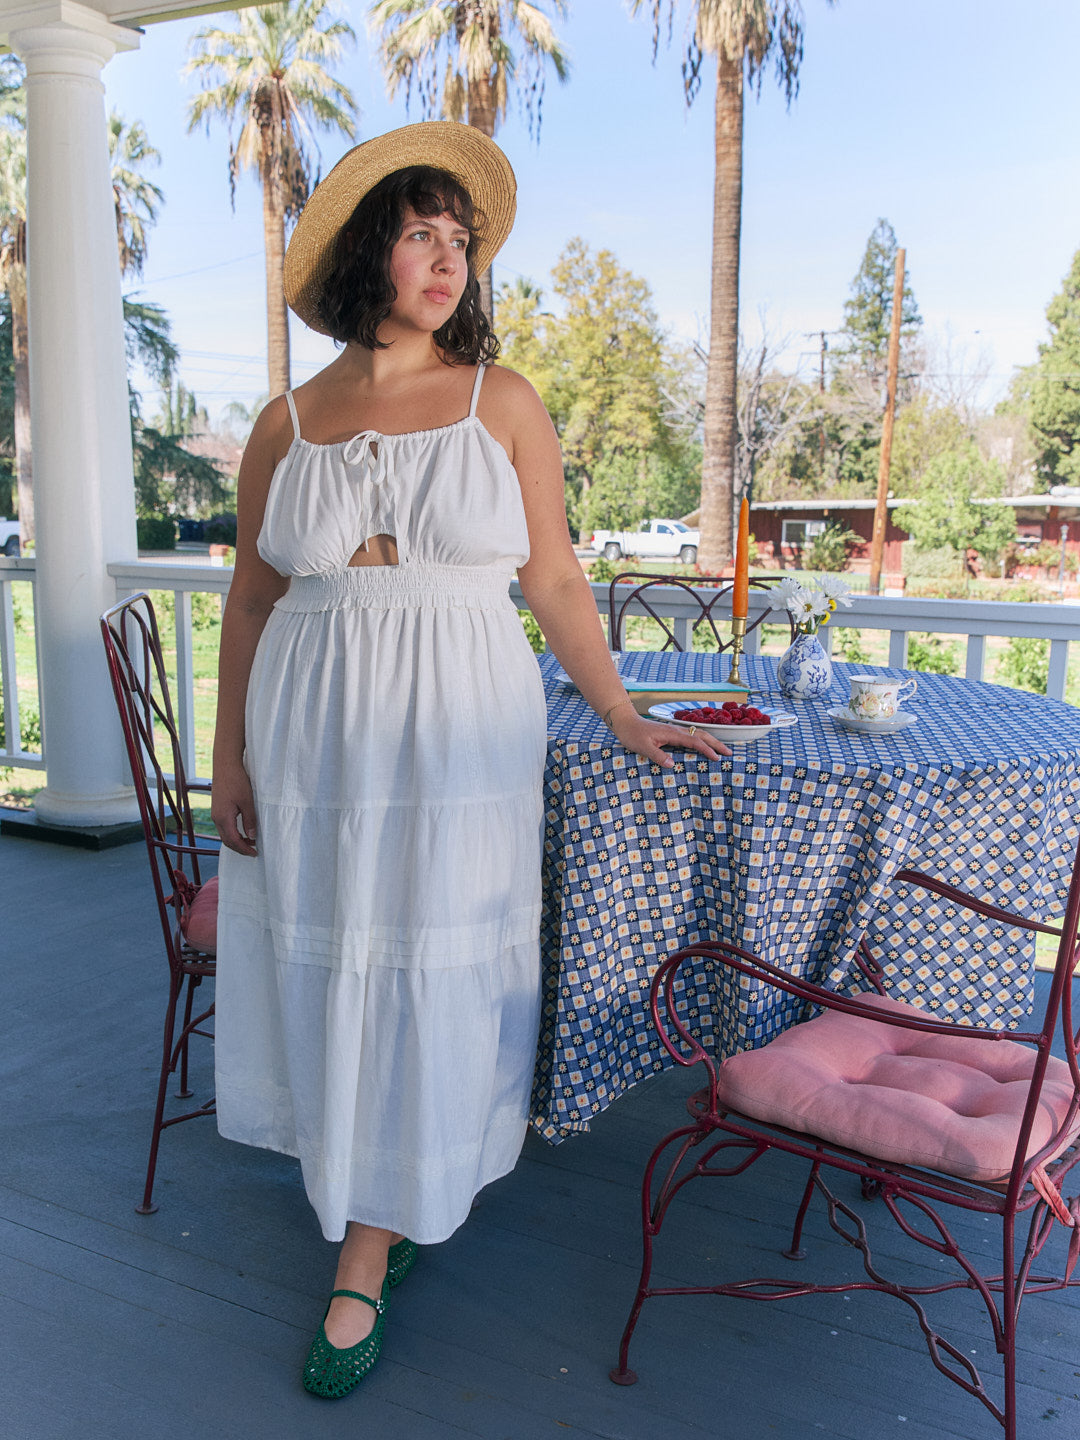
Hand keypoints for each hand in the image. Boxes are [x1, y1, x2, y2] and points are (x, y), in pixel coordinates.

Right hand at [211, 763, 257, 856]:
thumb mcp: (247, 801)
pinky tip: (242, 830)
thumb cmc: (236, 781)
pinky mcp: (217, 809)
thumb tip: (252, 836)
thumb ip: (250, 820)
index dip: (244, 849)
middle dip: (240, 848)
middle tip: (253, 850)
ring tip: (250, 841)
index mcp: (223, 818)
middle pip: (227, 841)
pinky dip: (233, 833)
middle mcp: (216, 818)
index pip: (233, 841)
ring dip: (236, 840)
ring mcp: (215, 814)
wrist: (225, 766)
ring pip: (224, 834)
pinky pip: (224, 827)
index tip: (255, 853)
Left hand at [607, 705, 730, 766]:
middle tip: (729, 754)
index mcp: (672, 733)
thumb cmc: (633, 734)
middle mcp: (676, 730)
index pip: (695, 742)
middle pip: (702, 735)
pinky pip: (691, 737)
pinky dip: (701, 742)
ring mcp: (674, 731)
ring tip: (721, 751)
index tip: (717, 758)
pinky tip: (703, 748)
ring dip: (711, 741)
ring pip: (698, 734)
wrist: (625, 722)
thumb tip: (673, 764)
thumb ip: (658, 755)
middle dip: (716, 743)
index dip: (707, 750)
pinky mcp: (671, 733)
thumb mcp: (643, 747)